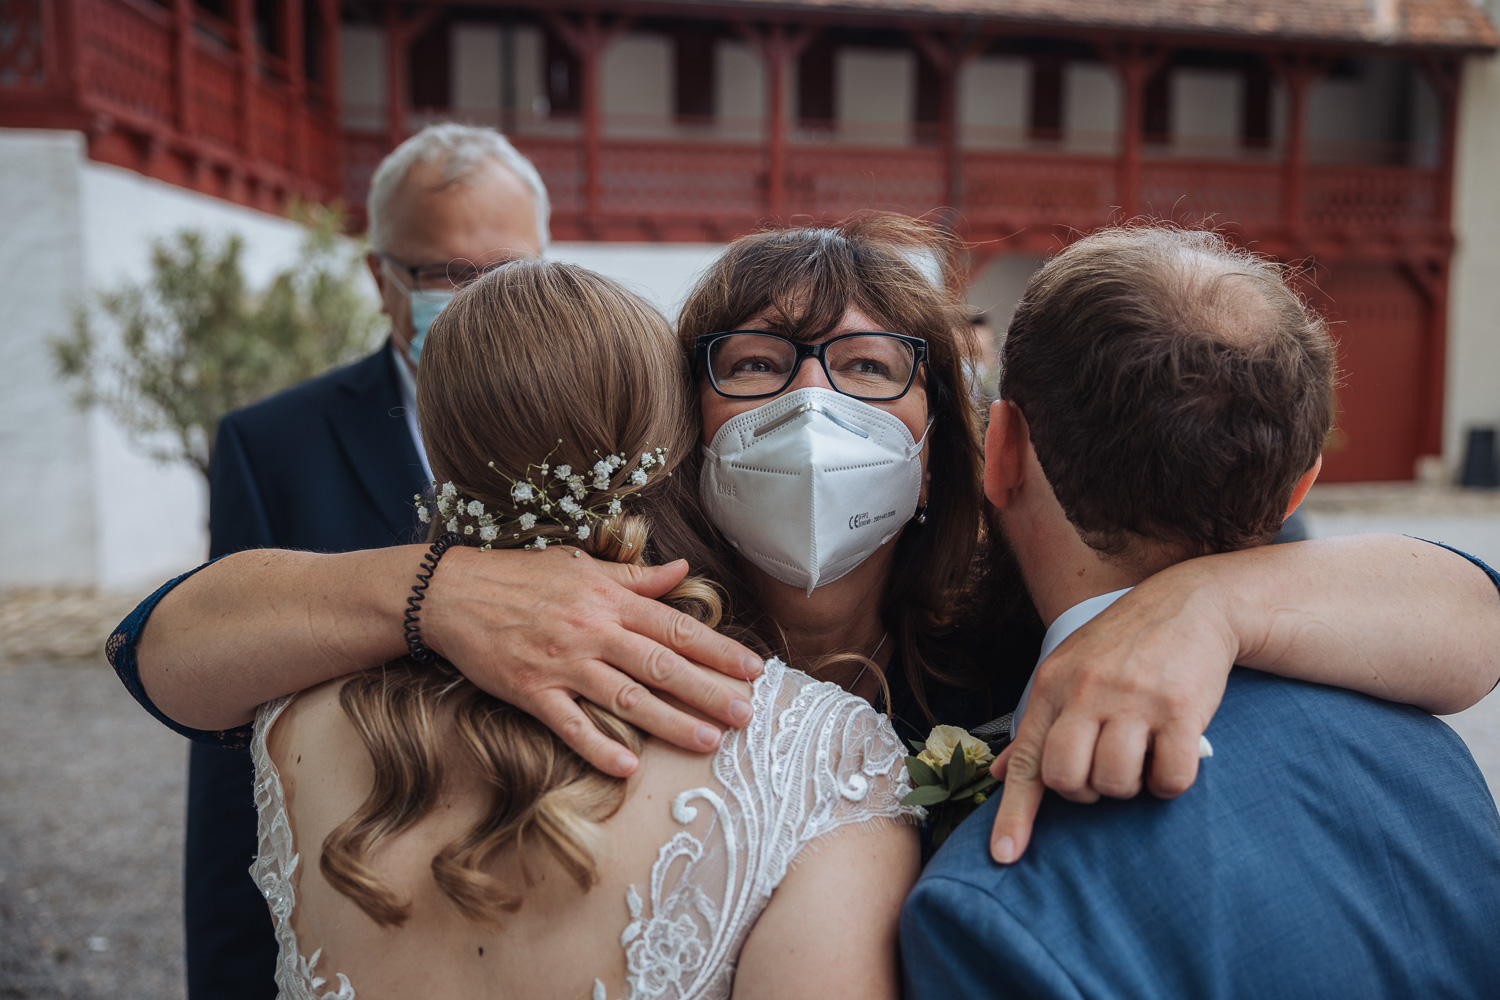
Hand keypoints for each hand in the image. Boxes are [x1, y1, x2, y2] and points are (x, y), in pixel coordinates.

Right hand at [421, 545, 763, 778]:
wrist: (451, 592)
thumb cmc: (520, 577)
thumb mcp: (582, 567)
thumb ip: (635, 577)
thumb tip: (684, 571)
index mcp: (609, 600)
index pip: (675, 626)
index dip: (717, 649)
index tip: (752, 669)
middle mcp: (592, 632)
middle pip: (661, 665)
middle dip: (708, 691)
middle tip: (746, 714)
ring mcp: (562, 664)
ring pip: (626, 697)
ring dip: (670, 722)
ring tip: (708, 741)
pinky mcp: (531, 692)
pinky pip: (570, 724)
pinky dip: (598, 746)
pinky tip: (628, 766)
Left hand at [988, 570, 1236, 863]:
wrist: (1189, 603)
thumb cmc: (1121, 646)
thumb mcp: (1067, 672)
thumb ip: (1037, 725)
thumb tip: (1000, 773)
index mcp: (1051, 686)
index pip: (1025, 760)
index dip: (1013, 813)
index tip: (1004, 856)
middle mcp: (1086, 692)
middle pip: (1066, 779)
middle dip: (1083, 791)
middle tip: (1102, 770)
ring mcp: (1133, 700)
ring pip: (1115, 783)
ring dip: (1129, 786)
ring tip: (1140, 756)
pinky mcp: (1180, 710)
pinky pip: (1168, 779)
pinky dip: (1169, 783)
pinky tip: (1172, 755)